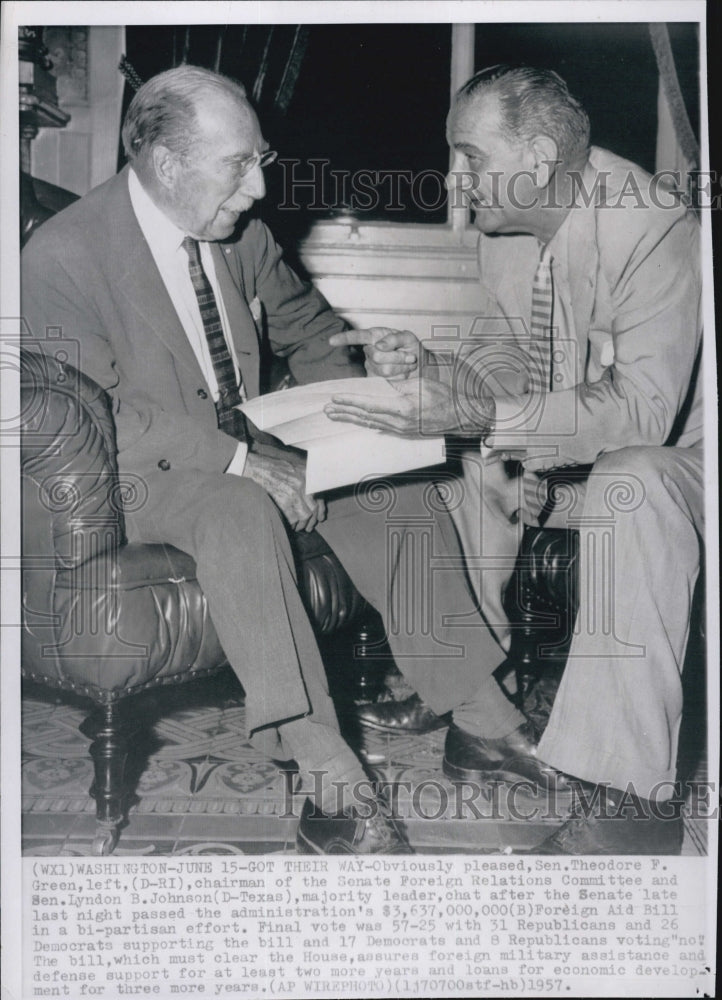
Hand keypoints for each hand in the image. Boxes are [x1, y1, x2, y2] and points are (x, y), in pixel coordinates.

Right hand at [243, 450, 325, 531]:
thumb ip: (306, 480)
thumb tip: (315, 496)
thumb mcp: (295, 468)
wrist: (258, 468)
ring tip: (298, 527)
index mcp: (308, 477)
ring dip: (301, 524)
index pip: (320, 497)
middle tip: (308, 527)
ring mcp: (294, 494)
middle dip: (311, 521)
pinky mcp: (284, 502)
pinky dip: (291, 524)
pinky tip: (289, 525)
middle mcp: (304, 485)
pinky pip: (292, 519)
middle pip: (313, 509)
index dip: (320, 510)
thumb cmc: (274, 468)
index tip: (319, 518)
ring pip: (304, 516)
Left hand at [325, 377, 494, 436]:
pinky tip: (354, 421)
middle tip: (326, 409)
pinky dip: (363, 423)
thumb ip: (397, 384)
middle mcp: (398, 422)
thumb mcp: (419, 384)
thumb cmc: (442, 396)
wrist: (459, 416)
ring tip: (333, 415)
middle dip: (344, 412)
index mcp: (402, 408)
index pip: (370, 404)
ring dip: (349, 419)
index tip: (335, 398)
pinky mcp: (402, 433)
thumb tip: (378, 383)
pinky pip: (377, 427)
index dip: (351, 401)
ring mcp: (400, 430)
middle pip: (364, 417)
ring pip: (368, 423)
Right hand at [329, 327, 422, 379]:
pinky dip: (401, 375)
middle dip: (398, 357)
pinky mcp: (376, 380)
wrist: (422, 367)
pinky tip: (404, 372)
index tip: (331, 341)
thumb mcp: (408, 338)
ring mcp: (372, 367)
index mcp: (374, 336)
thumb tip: (379, 345)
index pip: (357, 337)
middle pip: (377, 356)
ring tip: (409, 364)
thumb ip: (394, 338)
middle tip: (411, 357)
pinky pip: (387, 379)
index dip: (344, 339)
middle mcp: (370, 351)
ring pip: (384, 369)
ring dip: (402, 366)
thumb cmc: (412, 349)